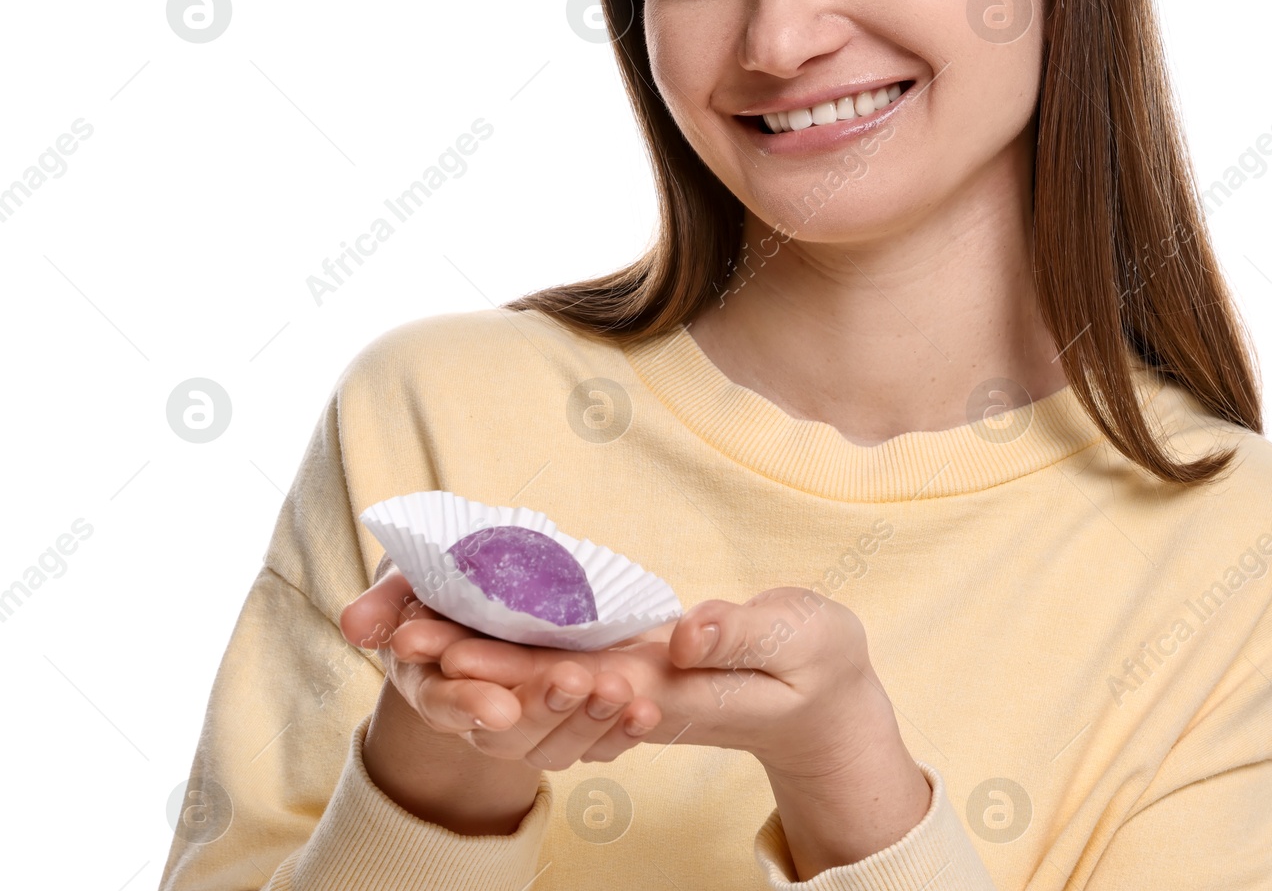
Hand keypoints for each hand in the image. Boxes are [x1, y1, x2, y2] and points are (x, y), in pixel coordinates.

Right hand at [339, 567, 662, 770]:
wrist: (483, 591)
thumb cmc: (437, 585)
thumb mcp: (408, 583)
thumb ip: (384, 602)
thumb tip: (356, 626)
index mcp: (435, 682)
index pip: (445, 704)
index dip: (467, 706)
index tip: (496, 707)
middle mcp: (481, 711)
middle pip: (509, 731)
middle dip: (542, 708)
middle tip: (573, 679)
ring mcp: (529, 717)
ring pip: (556, 740)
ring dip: (588, 719)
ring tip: (618, 690)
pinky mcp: (570, 717)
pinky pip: (597, 739)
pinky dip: (622, 732)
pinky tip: (647, 713)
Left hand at [400, 585, 894, 777]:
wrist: (828, 697)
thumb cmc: (820, 664)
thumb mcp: (796, 641)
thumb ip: (740, 636)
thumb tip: (684, 630)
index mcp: (667, 690)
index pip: (571, 686)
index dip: (506, 671)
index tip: (447, 653)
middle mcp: (635, 693)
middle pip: (535, 687)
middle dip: (466, 665)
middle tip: (399, 634)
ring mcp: (631, 681)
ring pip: (538, 678)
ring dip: (474, 658)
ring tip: (408, 631)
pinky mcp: (635, 663)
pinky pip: (562, 659)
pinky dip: (513, 644)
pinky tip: (471, 617)